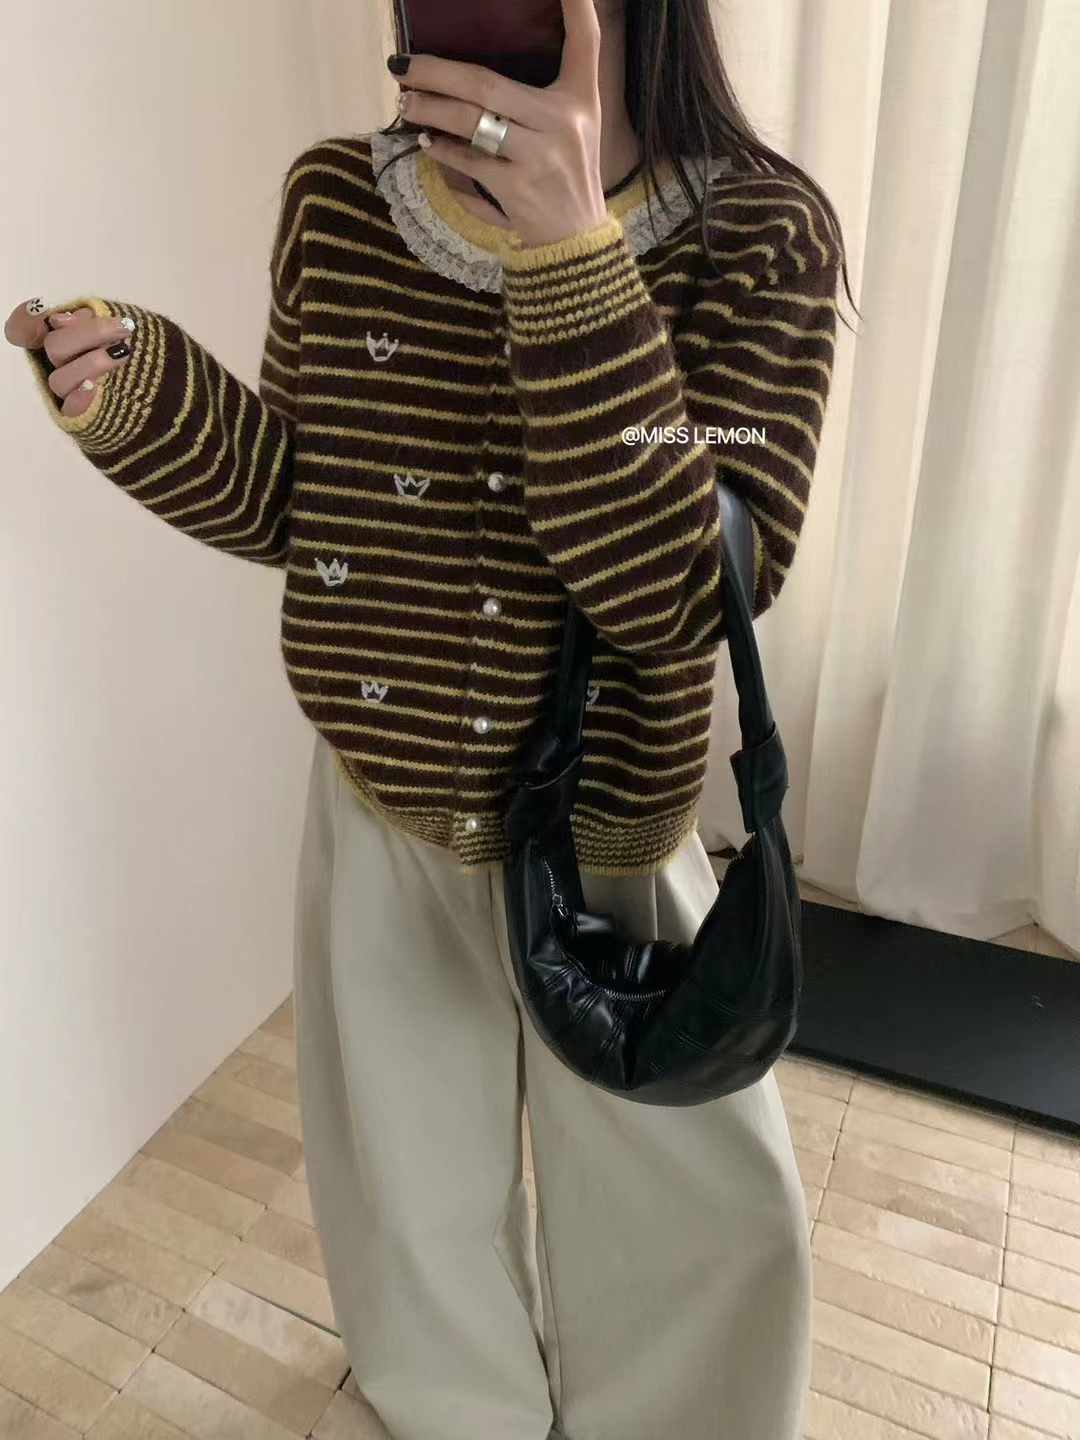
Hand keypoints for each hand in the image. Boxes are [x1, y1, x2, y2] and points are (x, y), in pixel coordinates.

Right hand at [5, 299, 133, 417]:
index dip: (25, 321)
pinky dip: (81, 395)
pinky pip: (70, 408)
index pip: (23, 329)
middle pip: (54, 347)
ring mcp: (68, 391)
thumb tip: (60, 319)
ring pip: (59, 379)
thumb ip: (91, 322)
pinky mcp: (79, 415)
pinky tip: (96, 386)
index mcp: (64, 338)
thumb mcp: (122, 331)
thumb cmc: (142, 355)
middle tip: (123, 329)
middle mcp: (60, 364)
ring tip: (123, 354)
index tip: (50, 315)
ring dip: (92, 363)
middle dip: (89, 334)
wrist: (165, 393)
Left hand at [391, 0, 607, 247]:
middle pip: (486, 84)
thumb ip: (544, 92)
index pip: (584, 41)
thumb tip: (480, 71)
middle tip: (402, 65)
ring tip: (407, 102)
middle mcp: (561, 122)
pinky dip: (442, 152)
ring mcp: (538, 156)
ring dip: (430, 110)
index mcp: (579, 99)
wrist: (575, 241)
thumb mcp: (573, 127)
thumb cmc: (566, 176)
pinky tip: (427, 143)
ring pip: (471, 121)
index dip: (575, 5)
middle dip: (437, 72)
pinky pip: (468, 161)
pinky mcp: (518, 188)